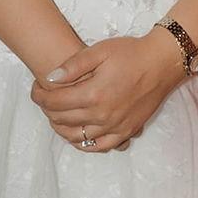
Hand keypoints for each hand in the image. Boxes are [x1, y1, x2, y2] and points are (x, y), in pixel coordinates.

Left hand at [29, 30, 186, 152]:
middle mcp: (103, 116)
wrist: (162, 63)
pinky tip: (77, 133)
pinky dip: (84, 143)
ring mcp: (115, 127)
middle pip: (62, 120)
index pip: (54, 102)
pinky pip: (99, 146)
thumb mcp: (99, 51)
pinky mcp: (126, 131)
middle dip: (47, 110)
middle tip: (44, 98)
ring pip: (77, 137)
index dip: (39, 96)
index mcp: (94, 94)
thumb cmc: (130, 53)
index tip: (36, 88)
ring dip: (61, 127)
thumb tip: (49, 78)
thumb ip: (72, 66)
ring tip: (56, 114)